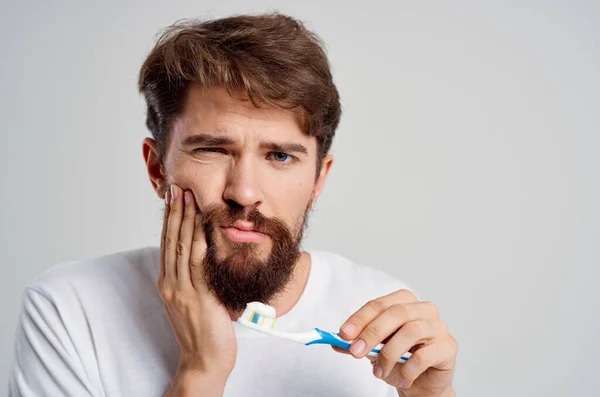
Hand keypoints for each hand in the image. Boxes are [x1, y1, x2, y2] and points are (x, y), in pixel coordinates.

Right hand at [159, 184, 236, 383]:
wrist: (204, 360)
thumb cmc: (202, 331)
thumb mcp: (192, 300)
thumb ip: (192, 278)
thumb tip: (200, 256)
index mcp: (168, 283)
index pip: (167, 244)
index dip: (169, 219)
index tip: (173, 198)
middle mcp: (171, 284)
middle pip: (171, 240)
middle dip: (174, 212)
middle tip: (177, 187)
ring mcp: (182, 289)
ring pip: (181, 246)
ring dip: (184, 219)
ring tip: (187, 196)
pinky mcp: (198, 296)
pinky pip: (197, 262)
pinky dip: (198, 239)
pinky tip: (201, 223)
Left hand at [334, 290, 456, 396]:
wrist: (421, 384)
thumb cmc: (399, 360)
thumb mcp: (373, 350)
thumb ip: (356, 342)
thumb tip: (336, 341)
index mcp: (404, 302)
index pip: (379, 304)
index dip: (360, 318)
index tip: (344, 334)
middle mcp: (424, 309)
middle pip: (396, 313)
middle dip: (372, 333)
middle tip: (355, 351)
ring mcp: (439, 327)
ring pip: (411, 331)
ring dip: (389, 354)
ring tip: (379, 372)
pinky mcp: (449, 347)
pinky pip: (425, 354)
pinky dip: (408, 369)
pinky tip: (402, 378)